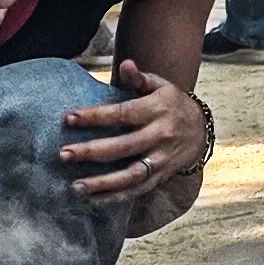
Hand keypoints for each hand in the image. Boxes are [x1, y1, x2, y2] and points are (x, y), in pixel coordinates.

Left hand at [60, 58, 210, 201]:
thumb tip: (126, 64)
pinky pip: (138, 190)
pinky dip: (116, 198)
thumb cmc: (171, 105)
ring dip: (103, 183)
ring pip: (131, 175)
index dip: (95, 116)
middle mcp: (159, 136)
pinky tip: (93, 200)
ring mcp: (161, 159)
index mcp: (156, 110)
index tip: (68, 118)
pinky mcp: (161, 177)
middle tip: (63, 154)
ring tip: (76, 186)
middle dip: (91, 152)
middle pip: (123, 147)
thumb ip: (139, 78)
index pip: (122, 114)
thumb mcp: (160, 86)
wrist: (200, 131)